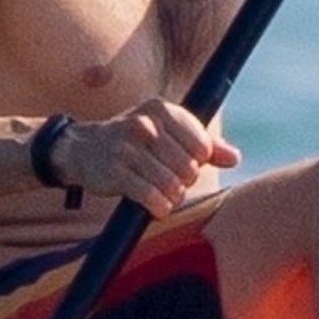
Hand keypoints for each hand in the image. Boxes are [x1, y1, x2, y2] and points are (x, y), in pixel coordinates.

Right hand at [59, 98, 240, 217]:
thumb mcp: (168, 132)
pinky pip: (151, 198)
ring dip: (173, 197)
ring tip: (165, 194)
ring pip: (172, 185)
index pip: (202, 146)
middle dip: (185, 181)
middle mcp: (144, 125)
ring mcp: (127, 149)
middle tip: (172, 181)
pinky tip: (156, 206)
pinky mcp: (116, 173)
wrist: (83, 148)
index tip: (185, 162)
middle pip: (188, 168)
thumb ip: (205, 143)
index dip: (198, 161)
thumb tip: (235, 158)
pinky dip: (159, 207)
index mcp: (162, 110)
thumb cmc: (136, 140)